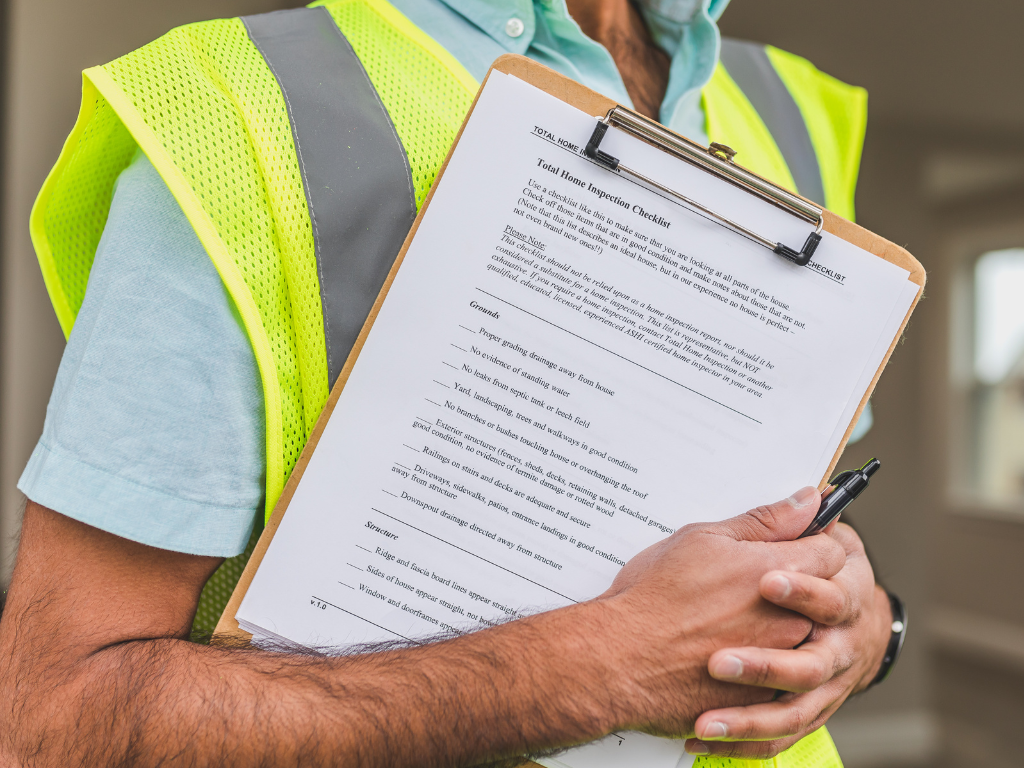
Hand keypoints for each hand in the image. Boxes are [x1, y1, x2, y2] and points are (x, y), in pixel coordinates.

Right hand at [591, 486, 848, 737]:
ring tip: (733, 620)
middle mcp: (790, 618)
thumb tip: (808, 500)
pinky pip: (780, 679)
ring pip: (802, 638)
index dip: (810, 543)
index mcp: (780, 572)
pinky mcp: (762, 698)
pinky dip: (761, 664)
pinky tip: (727, 652)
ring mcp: (779, 661)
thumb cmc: (654, 596)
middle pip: (823, 596)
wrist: (621, 660)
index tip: (789, 543)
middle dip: (798, 586)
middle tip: (753, 584)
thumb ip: (764, 521)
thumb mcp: (703, 539)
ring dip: (779, 626)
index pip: (832, 552)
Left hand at [684, 522, 892, 759]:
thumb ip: (790, 528)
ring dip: (748, 718)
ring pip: (793, 714)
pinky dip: (744, 744)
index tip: (765, 582)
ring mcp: (825, 687)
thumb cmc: (819, 577)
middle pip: (812, 666)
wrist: (853, 629)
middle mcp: (838, 648)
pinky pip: (780, 738)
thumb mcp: (798, 545)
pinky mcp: (807, 712)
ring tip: (707, 721)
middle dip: (765, 665)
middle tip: (719, 663)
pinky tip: (702, 738)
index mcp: (842, 598)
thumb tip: (810, 492)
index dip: (801, 589)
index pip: (830, 595)